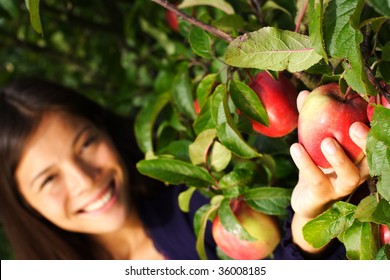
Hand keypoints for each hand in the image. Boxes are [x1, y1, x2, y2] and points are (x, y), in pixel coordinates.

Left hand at [289, 90, 369, 252]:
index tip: (379, 106)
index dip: (379, 124)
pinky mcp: (322, 195)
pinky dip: (306, 163)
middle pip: (372, 159)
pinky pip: (317, 180)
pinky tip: (295, 148)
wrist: (304, 198)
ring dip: (340, 158)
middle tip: (354, 125)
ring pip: (350, 175)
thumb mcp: (313, 140)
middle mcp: (359, 171)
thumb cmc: (315, 164)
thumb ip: (309, 118)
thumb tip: (304, 93)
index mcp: (361, 156)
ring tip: (327, 141)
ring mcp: (342, 186)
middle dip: (366, 141)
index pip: (375, 140)